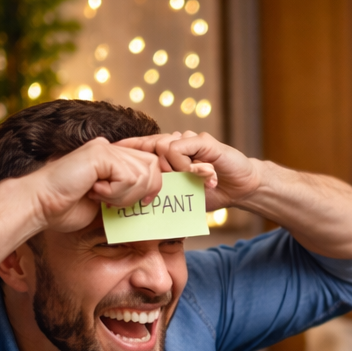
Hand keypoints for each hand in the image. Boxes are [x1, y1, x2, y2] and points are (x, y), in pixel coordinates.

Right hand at [26, 137, 165, 233]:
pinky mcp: (99, 153)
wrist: (41, 205)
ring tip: (102, 197)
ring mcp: (104, 148)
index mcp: (112, 158)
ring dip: (126, 195)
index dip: (153, 185)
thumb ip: (128, 193)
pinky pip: (129, 177)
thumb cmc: (67, 207)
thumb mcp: (107, 201)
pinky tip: (95, 192)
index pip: (151, 164)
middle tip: (115, 203)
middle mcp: (110, 148)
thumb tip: (154, 198)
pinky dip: (116, 192)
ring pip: (143, 173)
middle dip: (142, 192)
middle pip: (153, 166)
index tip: (142, 203)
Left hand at [114, 131, 261, 209]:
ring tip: (183, 181)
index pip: (142, 147)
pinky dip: (182, 162)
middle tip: (153, 185)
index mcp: (169, 154)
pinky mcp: (202, 141)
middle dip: (145, 166)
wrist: (241, 188)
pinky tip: (195, 175)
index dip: (126, 150)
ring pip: (161, 146)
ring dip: (167, 167)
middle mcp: (177, 142)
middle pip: (148, 146)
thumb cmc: (211, 193)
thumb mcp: (182, 196)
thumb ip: (164, 195)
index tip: (110, 155)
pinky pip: (179, 148)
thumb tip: (137, 211)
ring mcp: (189, 140)